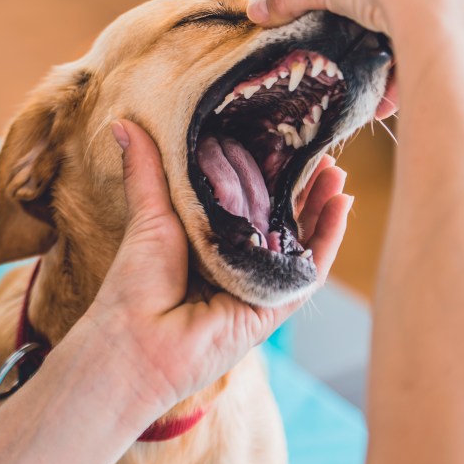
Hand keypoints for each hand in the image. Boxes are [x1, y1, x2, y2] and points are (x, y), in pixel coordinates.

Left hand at [79, 119, 352, 415]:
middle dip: (303, 187)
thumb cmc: (135, 282)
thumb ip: (146, 170)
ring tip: (337, 171)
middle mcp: (236, 263)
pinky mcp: (275, 306)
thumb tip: (122, 123)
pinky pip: (310, 269)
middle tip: (321, 150)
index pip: (247, 201)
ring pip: (302, 240)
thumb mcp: (148, 214)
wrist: (139, 340)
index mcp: (208, 241)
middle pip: (281, 219)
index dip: (268, 173)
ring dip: (323, 206)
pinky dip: (329, 238)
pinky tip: (341, 205)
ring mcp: (258, 285)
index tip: (283, 140)